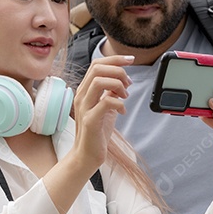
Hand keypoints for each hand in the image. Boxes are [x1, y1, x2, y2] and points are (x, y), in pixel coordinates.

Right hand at [69, 55, 133, 172]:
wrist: (87, 154)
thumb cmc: (97, 131)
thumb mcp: (106, 106)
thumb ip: (111, 92)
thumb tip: (122, 80)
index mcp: (85, 90)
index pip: (97, 64)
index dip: (115, 59)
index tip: (131, 60)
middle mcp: (82, 96)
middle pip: (98, 68)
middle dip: (118, 70)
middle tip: (129, 83)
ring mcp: (85, 108)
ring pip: (99, 82)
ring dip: (118, 85)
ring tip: (125, 96)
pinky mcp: (90, 121)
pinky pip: (106, 103)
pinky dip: (119, 103)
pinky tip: (122, 111)